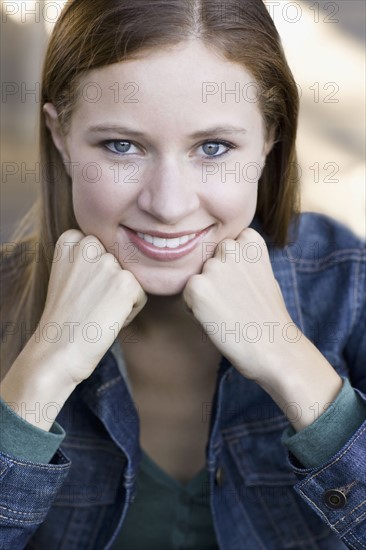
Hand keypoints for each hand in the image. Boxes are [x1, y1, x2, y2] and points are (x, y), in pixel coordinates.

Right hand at [35, 229, 146, 385]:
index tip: (79, 291)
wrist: (57, 349)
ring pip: (132, 278)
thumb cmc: (65, 317)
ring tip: (97, 312)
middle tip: (90, 303)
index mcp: (72, 238)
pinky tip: (106, 320)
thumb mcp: (69, 274)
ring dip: (121, 298)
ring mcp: (108, 262)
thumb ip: (90, 256)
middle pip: (120, 261)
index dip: (96, 274)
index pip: (104, 248)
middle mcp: (89, 243)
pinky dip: (129, 313)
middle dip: (112, 283)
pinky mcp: (126, 282)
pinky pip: (141, 296)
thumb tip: (125, 251)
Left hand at [183, 228, 293, 384]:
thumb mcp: (263, 274)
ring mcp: (213, 266)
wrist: (273, 347)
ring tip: (228, 311)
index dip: (233, 267)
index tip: (247, 285)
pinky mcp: (196, 287)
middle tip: (236, 301)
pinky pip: (186, 294)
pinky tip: (217, 319)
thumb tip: (216, 257)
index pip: (227, 244)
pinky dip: (195, 308)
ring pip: (197, 277)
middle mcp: (230, 247)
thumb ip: (242, 259)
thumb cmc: (268, 315)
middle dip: (216, 277)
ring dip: (206, 293)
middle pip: (209, 260)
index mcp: (250, 240)